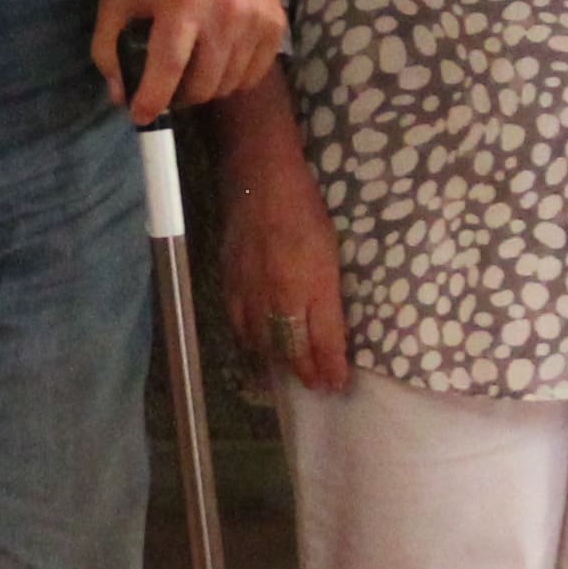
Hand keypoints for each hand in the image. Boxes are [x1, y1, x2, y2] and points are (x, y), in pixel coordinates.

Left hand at [96, 0, 284, 121]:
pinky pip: (252, 76)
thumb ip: (107, 47)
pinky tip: (217, 60)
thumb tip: (120, 96)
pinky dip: (232, 79)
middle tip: (167, 87)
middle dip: (178, 97)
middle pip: (202, 84)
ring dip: (205, 88)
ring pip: (228, 85)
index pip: (169, 65)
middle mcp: (225, 12)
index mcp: (182, 2)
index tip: (141, 116)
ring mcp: (255, 19)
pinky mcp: (275, 24)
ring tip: (191, 70)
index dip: (153, 98)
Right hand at [215, 127, 351, 394]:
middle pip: (294, 350)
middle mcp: (284, 297)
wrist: (261, 182)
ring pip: (265, 344)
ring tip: (290, 375)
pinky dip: (251, 344)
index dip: (331, 368)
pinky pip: (239, 327)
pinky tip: (258, 350)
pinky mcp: (230, 286)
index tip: (337, 383)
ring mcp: (253, 294)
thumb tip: (327, 324)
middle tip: (318, 386)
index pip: (325, 341)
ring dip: (279, 364)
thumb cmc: (305, 211)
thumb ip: (327, 292)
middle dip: (307, 373)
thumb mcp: (331, 252)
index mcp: (315, 286)